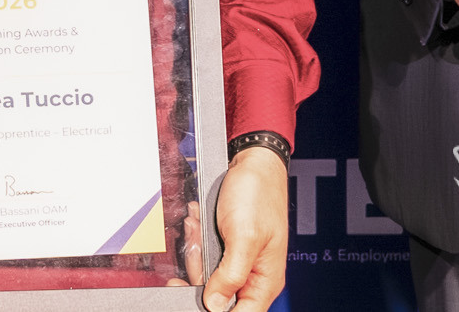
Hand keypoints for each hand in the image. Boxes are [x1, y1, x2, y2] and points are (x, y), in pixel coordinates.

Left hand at [202, 147, 287, 311]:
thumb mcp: (244, 236)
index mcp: (265, 280)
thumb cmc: (258, 194)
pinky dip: (198, 240)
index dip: (216, 310)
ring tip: (197, 226)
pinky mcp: (228, 247)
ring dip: (197, 250)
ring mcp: (240, 261)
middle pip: (218, 297)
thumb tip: (215, 306)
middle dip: (200, 270)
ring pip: (207, 275)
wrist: (253, 162)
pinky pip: (206, 255)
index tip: (192, 294)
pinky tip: (197, 223)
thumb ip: (231, 275)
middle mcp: (253, 275)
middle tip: (196, 246)